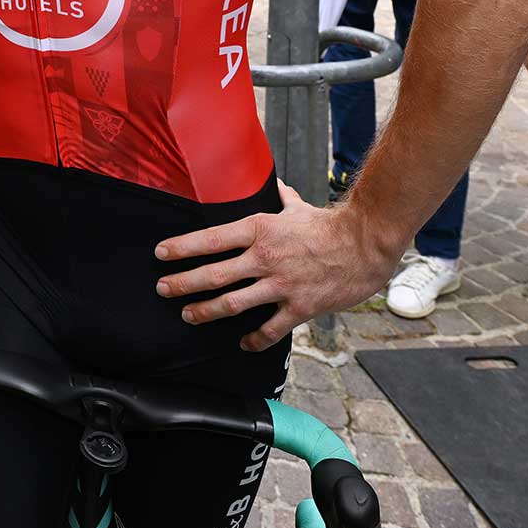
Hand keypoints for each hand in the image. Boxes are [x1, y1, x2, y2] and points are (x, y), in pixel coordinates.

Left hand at [153, 182, 399, 350]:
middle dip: (183, 283)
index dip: (182, 247)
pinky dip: (254, 339)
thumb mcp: (298, 207)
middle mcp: (265, 257)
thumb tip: (274, 184)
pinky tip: (243, 343)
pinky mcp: (300, 306)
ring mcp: (281, 283)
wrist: (365, 243)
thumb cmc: (329, 225)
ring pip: (233, 303)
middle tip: (163, 289)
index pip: (211, 239)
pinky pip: (270, 328)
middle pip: (214, 274)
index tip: (161, 253)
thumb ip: (281, 199)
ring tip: (189, 314)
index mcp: (260, 229)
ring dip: (206, 311)